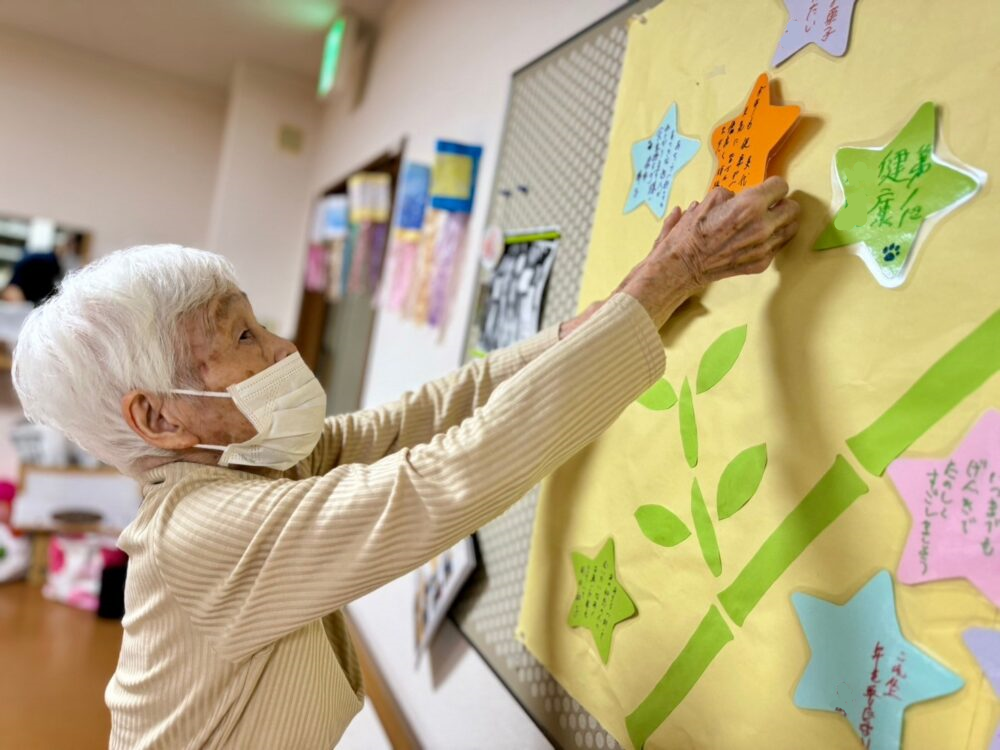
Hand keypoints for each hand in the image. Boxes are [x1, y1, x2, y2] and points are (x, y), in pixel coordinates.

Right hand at [621, 177, 799, 327]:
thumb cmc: (691, 232)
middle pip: (794, 207)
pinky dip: (771, 240)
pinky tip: (755, 239)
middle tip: (769, 206)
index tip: (766, 190)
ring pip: (791, 227)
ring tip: (766, 222)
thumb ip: (732, 194)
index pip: (781, 186)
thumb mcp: (708, 200)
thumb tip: (740, 197)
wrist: (683, 265)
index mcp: (750, 205)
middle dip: (782, 203)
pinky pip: (778, 246)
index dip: (772, 186)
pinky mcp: (762, 263)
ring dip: (781, 222)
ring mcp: (764, 247)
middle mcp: (763, 226)